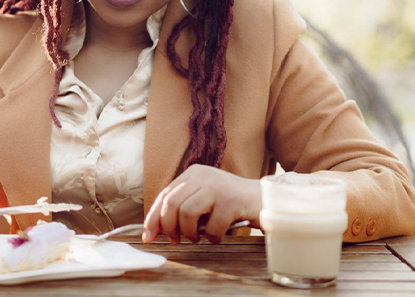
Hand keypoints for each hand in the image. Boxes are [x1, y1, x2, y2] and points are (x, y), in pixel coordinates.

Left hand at [143, 164, 261, 244]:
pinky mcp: (231, 200)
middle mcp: (203, 176)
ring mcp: (217, 186)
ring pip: (187, 213)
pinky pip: (211, 226)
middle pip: (171, 203)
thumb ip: (182, 208)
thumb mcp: (204, 200)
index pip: (164, 194)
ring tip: (197, 238)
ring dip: (189, 233)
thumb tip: (156, 229)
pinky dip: (212, 237)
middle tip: (176, 240)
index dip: (153, 217)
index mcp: (193, 173)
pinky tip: (218, 236)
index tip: (148, 237)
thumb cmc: (231, 205)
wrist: (265, 200)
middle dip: (168, 227)